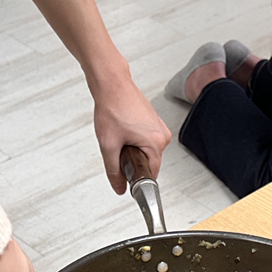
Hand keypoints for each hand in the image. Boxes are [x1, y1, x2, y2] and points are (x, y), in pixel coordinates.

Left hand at [93, 77, 171, 194]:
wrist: (111, 84)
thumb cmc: (112, 107)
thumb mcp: (108, 145)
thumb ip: (114, 171)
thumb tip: (119, 187)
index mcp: (156, 142)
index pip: (151, 174)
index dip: (136, 177)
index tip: (126, 174)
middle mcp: (163, 135)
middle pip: (149, 162)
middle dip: (133, 160)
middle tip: (118, 147)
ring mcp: (160, 127)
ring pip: (147, 151)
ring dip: (133, 149)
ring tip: (120, 134)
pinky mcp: (155, 121)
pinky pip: (146, 140)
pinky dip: (134, 139)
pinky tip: (123, 129)